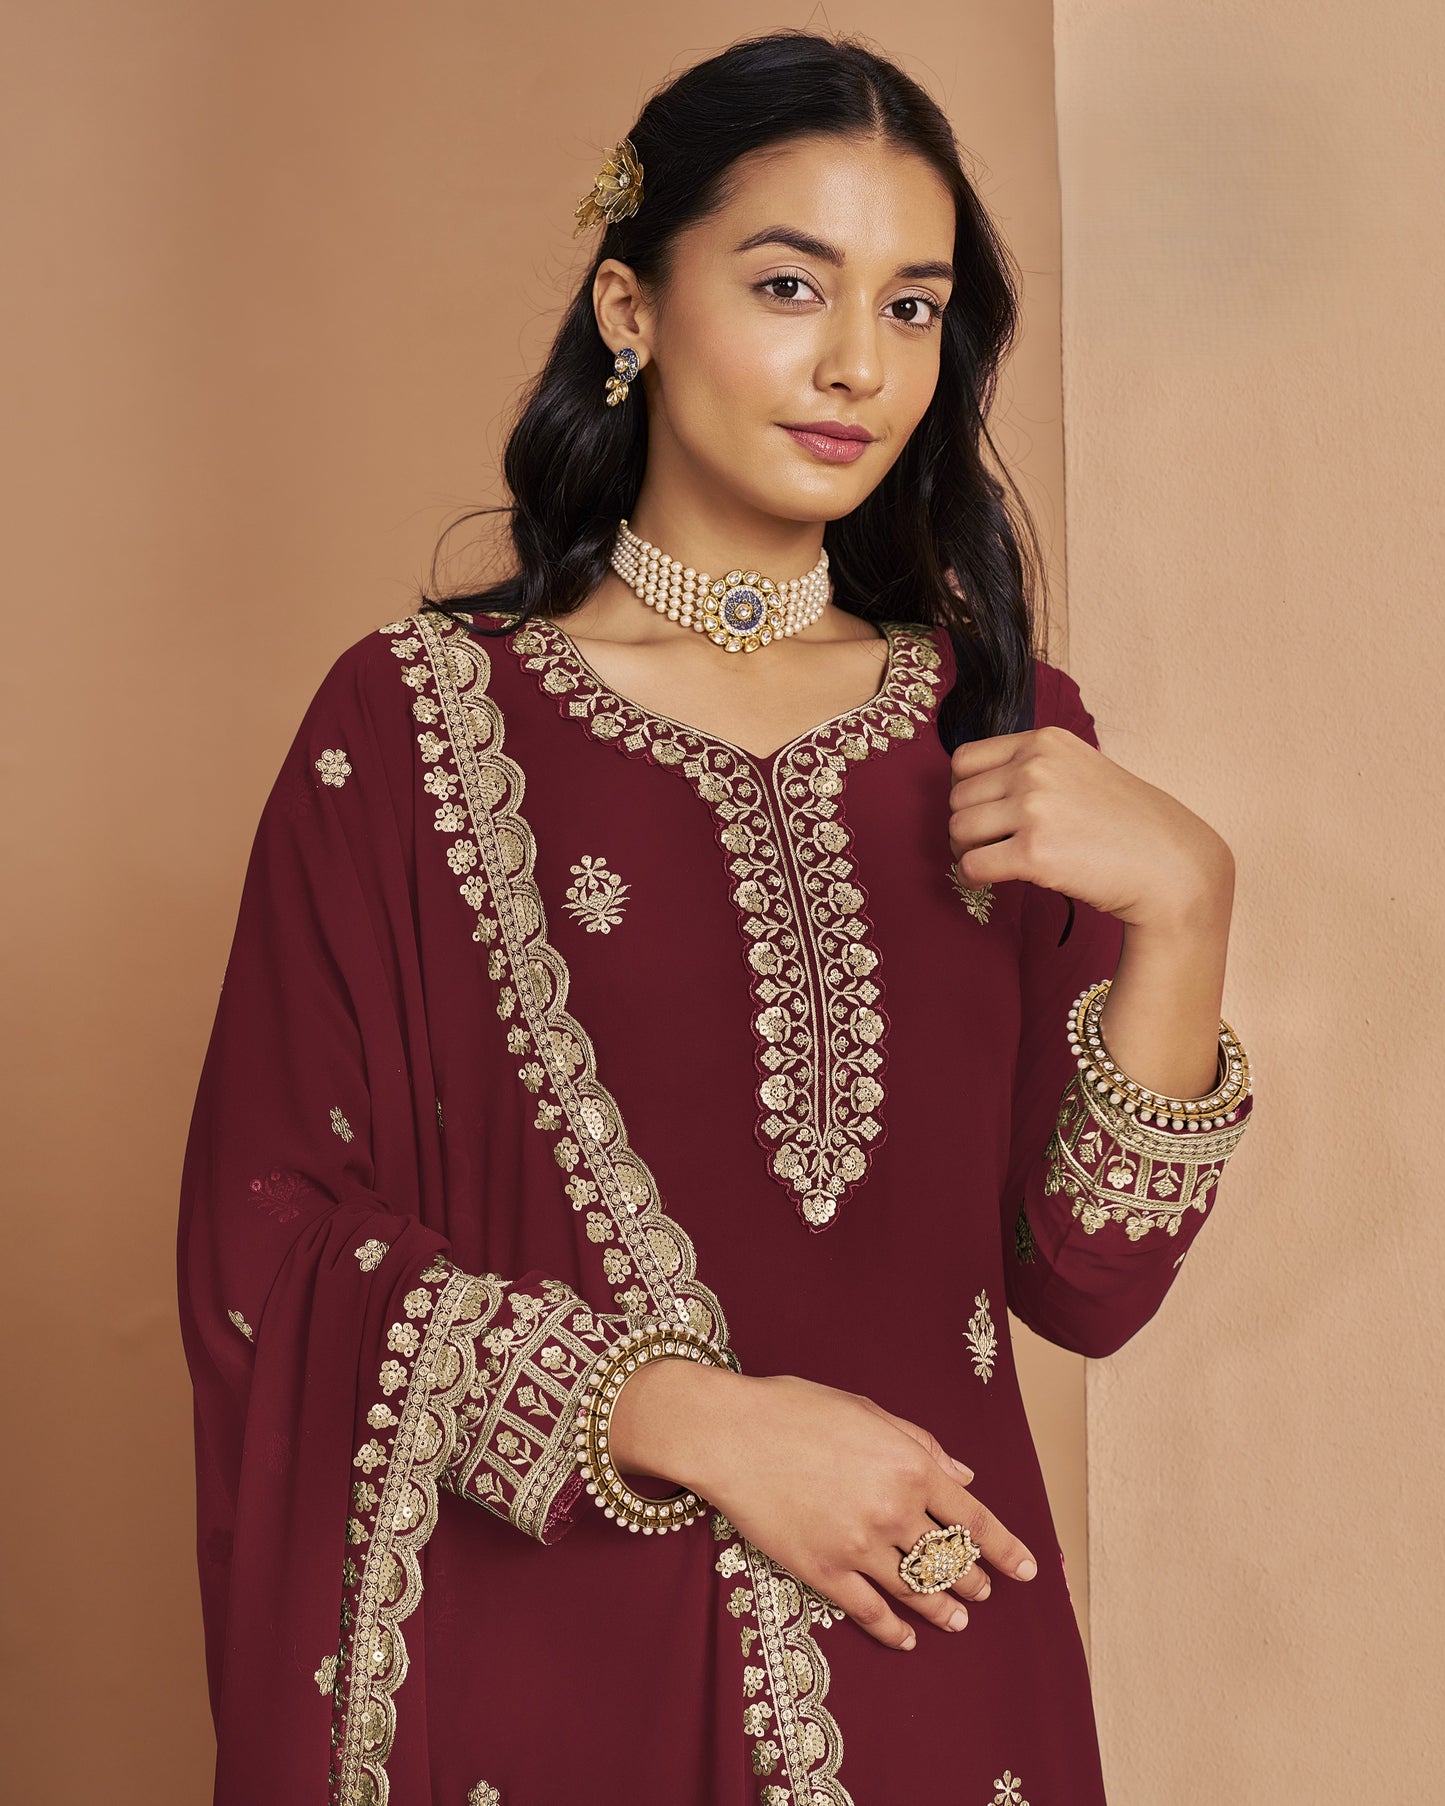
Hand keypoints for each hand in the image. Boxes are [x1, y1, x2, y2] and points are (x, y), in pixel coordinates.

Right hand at [608, 1361, 1038, 1650]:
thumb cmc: (796, 1409)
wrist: (730, 1433)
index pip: (975, 1518)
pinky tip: (907, 1637)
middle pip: (949, 1559)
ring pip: (916, 1590)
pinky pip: (869, 1611)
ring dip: (943, 1609)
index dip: (1006, 1548)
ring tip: (957, 1620)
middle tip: (983, 1592)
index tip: (1027, 1569)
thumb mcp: (867, 1410)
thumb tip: (963, 1477)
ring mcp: (859, 1545)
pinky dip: (894, 1629)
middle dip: (973, 1579)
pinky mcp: (823, 1571)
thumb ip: (921, 1443)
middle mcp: (894, 1509)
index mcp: (910, 1465)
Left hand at [948, 724, 1233, 931]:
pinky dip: (972, 878)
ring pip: (958, 830)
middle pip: (957, 797)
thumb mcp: (1082, 770)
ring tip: (991, 862)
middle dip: (966, 825)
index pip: (964, 760)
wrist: (1172, 866)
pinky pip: (971, 865)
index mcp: (1044, 741)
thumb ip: (1035, 769)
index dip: (966, 791)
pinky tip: (990, 882)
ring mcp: (1034, 807)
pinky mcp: (1034, 853)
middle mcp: (1035, 767)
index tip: (981, 813)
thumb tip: (977, 790)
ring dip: (966, 851)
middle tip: (986, 846)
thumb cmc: (1128, 825)